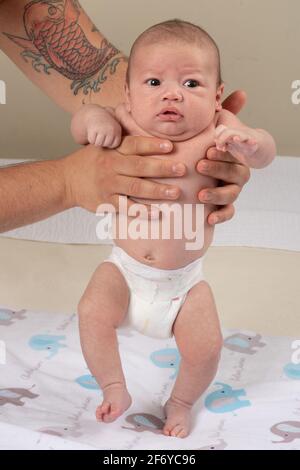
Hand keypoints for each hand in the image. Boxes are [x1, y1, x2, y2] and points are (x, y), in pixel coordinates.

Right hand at [63, 135, 185, 213]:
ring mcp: (108, 185)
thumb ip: (124, 141)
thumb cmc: (91, 162)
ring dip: (157, 191)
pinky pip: (126, 207)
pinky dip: (142, 211)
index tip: (171, 147)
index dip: (152, 145)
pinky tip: (157, 213)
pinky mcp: (106, 203)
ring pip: (136, 188)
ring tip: (176, 192)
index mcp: (112, 150)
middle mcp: (110, 166)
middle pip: (139, 166)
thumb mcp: (102, 145)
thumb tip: (153, 136)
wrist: (65, 181)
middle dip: (162, 168)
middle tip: (182, 169)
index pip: (134, 145)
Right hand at [85, 107, 121, 148]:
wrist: (95, 114)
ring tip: (97, 134)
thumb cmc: (105, 125)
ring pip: (98, 144)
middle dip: (102, 142)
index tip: (107, 138)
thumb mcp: (114, 129)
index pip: (114, 145)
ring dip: (96, 141)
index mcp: (117, 130)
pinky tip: (92, 132)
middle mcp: (111, 130)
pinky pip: (92, 141)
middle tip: (100, 134)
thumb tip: (119, 153)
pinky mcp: (94, 129)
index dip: (109, 143)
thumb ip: (116, 138)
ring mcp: (102, 130)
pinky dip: (91, 138)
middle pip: (106, 144)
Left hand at [197, 90, 249, 224]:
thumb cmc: (201, 148)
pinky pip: (227, 214)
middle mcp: (234, 174)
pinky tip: (208, 218)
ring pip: (231, 195)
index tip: (209, 147)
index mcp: (232, 156)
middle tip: (200, 165)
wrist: (189, 175)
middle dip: (219, 169)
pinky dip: (220, 216)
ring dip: (217, 194)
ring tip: (200, 195)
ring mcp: (229, 191)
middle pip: (236, 174)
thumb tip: (241, 92)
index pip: (235, 154)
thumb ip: (224, 112)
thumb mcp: (210, 129)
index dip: (224, 152)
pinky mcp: (221, 208)